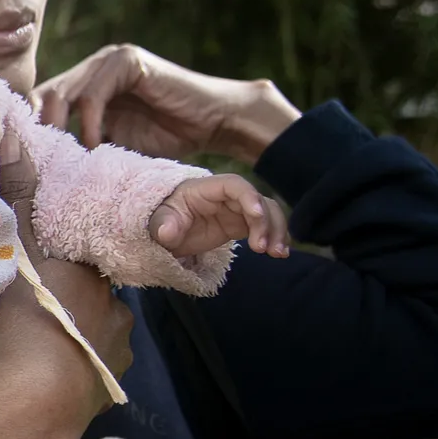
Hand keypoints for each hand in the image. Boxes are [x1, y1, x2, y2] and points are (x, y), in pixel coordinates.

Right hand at [1, 121, 134, 401]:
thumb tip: (16, 131)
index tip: (36, 273)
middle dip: (68, 302)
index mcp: (94, 274)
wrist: (31, 402)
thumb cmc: (22, 318)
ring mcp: (115, 353)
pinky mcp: (106, 391)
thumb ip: (18, 193)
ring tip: (34, 349)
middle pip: (91, 298)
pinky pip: (90, 373)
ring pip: (95, 336)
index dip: (58, 266)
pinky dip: (73, 372)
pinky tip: (45, 378)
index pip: (81, 261)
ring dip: (73, 339)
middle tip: (31, 311)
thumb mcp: (15, 249)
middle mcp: (116, 309)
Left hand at [33, 44, 301, 164]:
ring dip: (60, 130)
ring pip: (61, 93)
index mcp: (81, 85)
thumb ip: (79, 148)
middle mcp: (89, 68)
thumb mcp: (111, 147)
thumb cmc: (165, 140)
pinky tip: (97, 146)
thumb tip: (39, 174)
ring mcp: (107, 60)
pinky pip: (93, 92)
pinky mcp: (126, 60)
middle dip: (38, 133)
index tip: (25, 167)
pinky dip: (90, 122)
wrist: (212, 124)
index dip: (28, 132)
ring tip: (67, 161)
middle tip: (40, 167)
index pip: (38, 104)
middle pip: (41, 97)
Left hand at [151, 174, 291, 258]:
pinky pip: (265, 226)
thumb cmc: (161, 221)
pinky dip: (275, 237)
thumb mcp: (157, 222)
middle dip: (266, 222)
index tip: (257, 215)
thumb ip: (163, 225)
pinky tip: (279, 253)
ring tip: (277, 254)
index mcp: (206, 189)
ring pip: (267, 212)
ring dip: (276, 230)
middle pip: (257, 200)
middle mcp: (226, 196)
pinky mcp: (241, 225)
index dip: (249, 196)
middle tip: (263, 248)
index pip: (234, 184)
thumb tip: (167, 233)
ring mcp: (236, 210)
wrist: (164, 234)